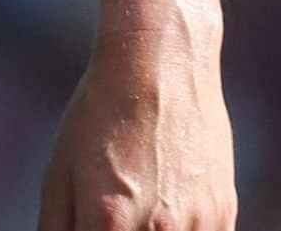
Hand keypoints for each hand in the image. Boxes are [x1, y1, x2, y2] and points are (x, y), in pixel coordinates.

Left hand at [39, 37, 234, 229]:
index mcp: (108, 220)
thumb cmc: (101, 114)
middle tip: (112, 217)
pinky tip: (164, 209)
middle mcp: (159, 228)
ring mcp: (199, 224)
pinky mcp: (224, 214)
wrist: (161, 66)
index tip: (90, 226)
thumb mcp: (59, 172)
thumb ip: (57, 227)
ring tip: (136, 205)